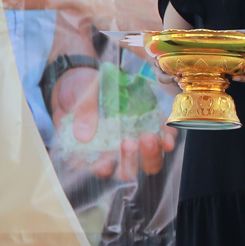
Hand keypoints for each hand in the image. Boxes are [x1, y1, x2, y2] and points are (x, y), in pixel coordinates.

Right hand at [50, 64, 171, 179]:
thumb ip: (82, 114)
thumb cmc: (79, 91)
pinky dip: (166, 137)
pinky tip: (165, 130)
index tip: (107, 161)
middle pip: (127, 171)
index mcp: (93, 150)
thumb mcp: (78, 98)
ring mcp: (135, 142)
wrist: (92, 74)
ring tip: (150, 136)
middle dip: (131, 163)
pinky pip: (163, 140)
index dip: (103, 168)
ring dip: (151, 154)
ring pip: (148, 162)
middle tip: (129, 143)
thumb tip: (83, 136)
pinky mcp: (150, 128)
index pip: (100, 168)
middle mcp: (116, 152)